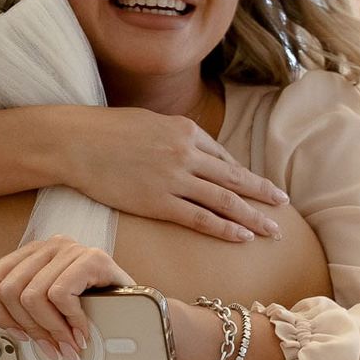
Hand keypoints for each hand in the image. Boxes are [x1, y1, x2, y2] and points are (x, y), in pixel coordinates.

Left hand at [0, 235, 136, 359]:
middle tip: (50, 348)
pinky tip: (83, 333)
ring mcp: (71, 249)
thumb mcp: (42, 303)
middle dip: (28, 328)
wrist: (143, 314)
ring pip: (33, 296)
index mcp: (29, 253)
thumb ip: (0, 290)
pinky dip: (71, 322)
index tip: (21, 337)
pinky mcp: (94, 258)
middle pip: (7, 291)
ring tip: (69, 345)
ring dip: (51, 330)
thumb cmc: (91, 309)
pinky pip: (61, 295)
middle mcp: (47, 245)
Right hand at [64, 109, 286, 242]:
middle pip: (234, 178)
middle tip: (283, 206)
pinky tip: (241, 237)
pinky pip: (200, 218)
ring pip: (224, 200)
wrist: (75, 142)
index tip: (257, 187)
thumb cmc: (105, 130)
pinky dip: (224, 228)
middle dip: (262, 194)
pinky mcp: (158, 202)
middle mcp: (187, 154)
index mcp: (186, 131)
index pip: (223, 156)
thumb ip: (173, 136)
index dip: (242, 174)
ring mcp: (174, 179)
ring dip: (252, 217)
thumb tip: (188, 151)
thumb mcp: (149, 122)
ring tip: (272, 229)